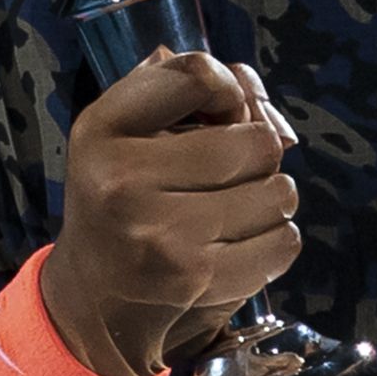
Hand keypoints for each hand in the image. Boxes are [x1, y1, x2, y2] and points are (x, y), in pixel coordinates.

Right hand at [42, 49, 301, 375]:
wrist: (94, 300)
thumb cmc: (125, 200)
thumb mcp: (128, 133)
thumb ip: (190, 92)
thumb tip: (256, 98)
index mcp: (102, 129)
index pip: (197, 75)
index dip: (228, 90)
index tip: (220, 115)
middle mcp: (123, 179)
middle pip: (257, 142)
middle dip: (259, 156)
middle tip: (233, 174)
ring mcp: (160, 231)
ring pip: (278, 193)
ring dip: (270, 201)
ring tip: (234, 211)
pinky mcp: (194, 277)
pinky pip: (282, 243)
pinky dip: (274, 242)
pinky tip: (240, 244)